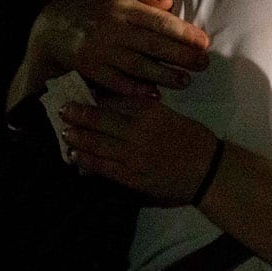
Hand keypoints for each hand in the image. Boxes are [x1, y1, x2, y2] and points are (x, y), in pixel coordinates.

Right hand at [30, 0, 209, 96]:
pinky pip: (116, 82)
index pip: (159, 22)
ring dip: (163, 76)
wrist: (51, 27)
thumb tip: (169, 3)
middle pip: (153, 45)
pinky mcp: (92, 69)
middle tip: (203, 64)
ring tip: (185, 81)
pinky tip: (154, 94)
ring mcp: (102, 52)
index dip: (184, 33)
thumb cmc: (91, 6)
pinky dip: (135, 90)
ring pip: (138, 66)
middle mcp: (114, 30)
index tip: (204, 42)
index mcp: (123, 9)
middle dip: (181, 56)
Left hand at [60, 96, 218, 205]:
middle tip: (63, 110)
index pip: (116, 101)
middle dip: (79, 115)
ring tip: (65, 132)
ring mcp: (134, 155)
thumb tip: (114, 106)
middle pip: (101, 120)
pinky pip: (104, 167)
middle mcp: (139, 131)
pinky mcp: (132, 177)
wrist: (208, 170)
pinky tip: (76, 157)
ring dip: (78, 137)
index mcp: (151, 111)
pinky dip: (87, 161)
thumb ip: (142, 111)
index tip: (80, 93)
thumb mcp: (169, 115)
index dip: (95, 98)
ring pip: (97, 144)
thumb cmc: (192, 139)